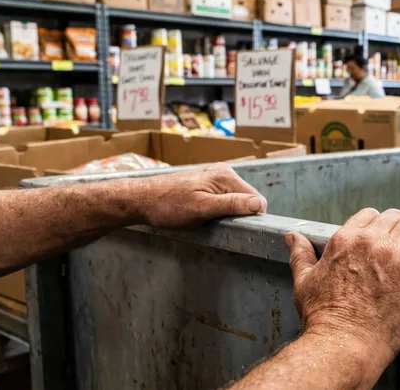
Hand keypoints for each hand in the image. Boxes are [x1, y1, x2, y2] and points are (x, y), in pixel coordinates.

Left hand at [135, 163, 266, 227]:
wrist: (140, 200)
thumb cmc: (167, 205)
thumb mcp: (202, 208)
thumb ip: (232, 204)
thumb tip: (258, 204)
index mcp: (225, 175)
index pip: (256, 199)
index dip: (251, 216)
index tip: (236, 227)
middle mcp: (223, 172)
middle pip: (246, 199)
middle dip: (238, 215)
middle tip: (217, 224)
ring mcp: (213, 177)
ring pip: (235, 201)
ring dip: (227, 213)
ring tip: (207, 219)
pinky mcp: (205, 184)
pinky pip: (223, 199)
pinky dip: (217, 210)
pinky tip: (202, 214)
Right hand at [285, 209, 399, 367]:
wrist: (345, 343)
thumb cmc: (324, 318)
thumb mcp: (305, 281)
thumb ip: (300, 255)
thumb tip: (292, 237)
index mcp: (344, 239)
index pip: (369, 215)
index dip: (379, 224)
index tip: (386, 235)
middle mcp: (369, 239)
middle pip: (394, 217)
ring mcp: (393, 251)